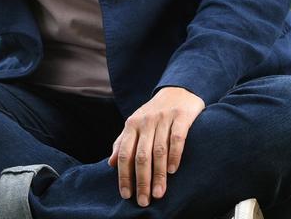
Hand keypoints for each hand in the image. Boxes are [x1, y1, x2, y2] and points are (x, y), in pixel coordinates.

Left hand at [107, 86, 204, 205]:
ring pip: (159, 150)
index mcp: (132, 124)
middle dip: (141, 180)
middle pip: (141, 156)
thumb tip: (109, 163)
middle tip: (144, 200)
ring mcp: (163, 118)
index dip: (124, 175)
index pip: (124, 154)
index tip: (126, 195)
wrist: (178, 89)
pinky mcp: (181, 117)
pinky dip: (175, 155)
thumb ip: (123, 142)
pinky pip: (177, 138)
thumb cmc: (154, 112)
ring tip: (159, 193)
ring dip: (158, 174)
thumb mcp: (136, 124)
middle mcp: (146, 121)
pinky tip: (173, 171)